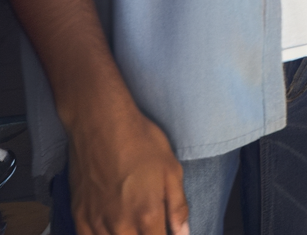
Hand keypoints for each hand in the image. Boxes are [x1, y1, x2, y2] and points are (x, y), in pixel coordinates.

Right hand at [65, 102, 189, 234]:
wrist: (101, 125)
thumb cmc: (141, 143)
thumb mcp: (172, 170)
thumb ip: (178, 207)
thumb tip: (183, 233)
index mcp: (147, 214)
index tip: (166, 232)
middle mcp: (120, 224)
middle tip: (150, 227)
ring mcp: (96, 221)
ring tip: (132, 227)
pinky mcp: (78, 214)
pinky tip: (110, 231)